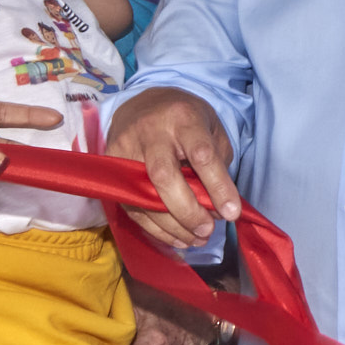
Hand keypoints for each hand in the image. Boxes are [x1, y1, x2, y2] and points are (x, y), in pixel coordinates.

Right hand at [104, 87, 241, 248]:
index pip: (201, 154)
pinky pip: (132, 206)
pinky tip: (178, 238)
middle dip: (187, 210)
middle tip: (208, 230)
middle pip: (164, 176)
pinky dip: (156, 228)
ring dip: (173, 226)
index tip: (232, 213)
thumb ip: (218, 164)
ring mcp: (126, 150)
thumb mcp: (211, 128)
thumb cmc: (185, 120)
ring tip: (198, 239)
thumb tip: (218, 208)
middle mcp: (151, 132)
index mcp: (182, 118)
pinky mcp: (112, 169)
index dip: (217, 185)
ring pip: (144, 196)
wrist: (143, 105)